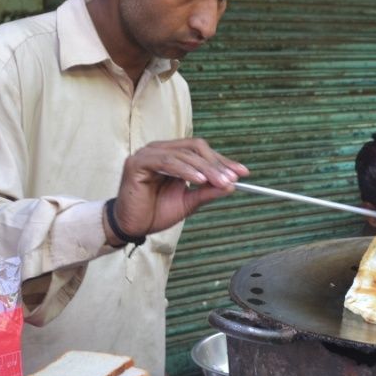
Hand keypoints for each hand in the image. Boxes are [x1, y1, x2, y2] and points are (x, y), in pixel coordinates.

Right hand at [110, 138, 247, 239]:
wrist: (133, 226)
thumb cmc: (156, 212)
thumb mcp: (189, 202)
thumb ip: (207, 191)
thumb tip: (232, 185)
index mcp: (172, 154)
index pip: (201, 151)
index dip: (223, 161)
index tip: (242, 173)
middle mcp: (160, 149)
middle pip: (194, 148)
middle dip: (216, 164)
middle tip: (233, 179)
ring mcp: (147, 154)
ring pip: (183, 154)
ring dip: (204, 168)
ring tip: (220, 182)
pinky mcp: (137, 163)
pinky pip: (166, 161)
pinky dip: (184, 170)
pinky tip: (199, 180)